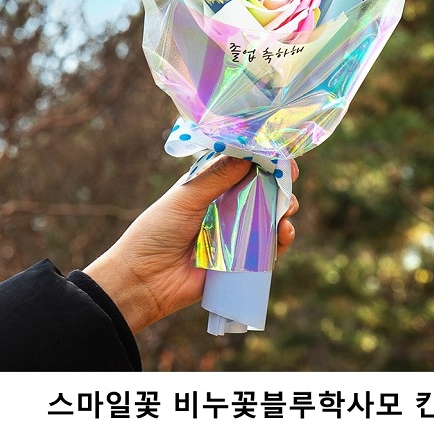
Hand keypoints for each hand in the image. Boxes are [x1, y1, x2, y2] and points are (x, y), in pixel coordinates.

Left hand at [84, 156, 299, 333]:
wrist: (144, 281)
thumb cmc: (158, 231)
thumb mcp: (187, 197)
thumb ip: (217, 176)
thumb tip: (251, 153)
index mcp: (212, 185)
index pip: (245, 166)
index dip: (265, 160)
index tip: (282, 157)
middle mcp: (227, 206)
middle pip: (264, 190)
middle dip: (281, 184)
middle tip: (290, 180)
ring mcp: (236, 233)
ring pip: (271, 217)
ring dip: (285, 209)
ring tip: (286, 210)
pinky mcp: (242, 261)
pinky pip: (269, 249)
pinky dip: (282, 239)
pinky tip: (284, 232)